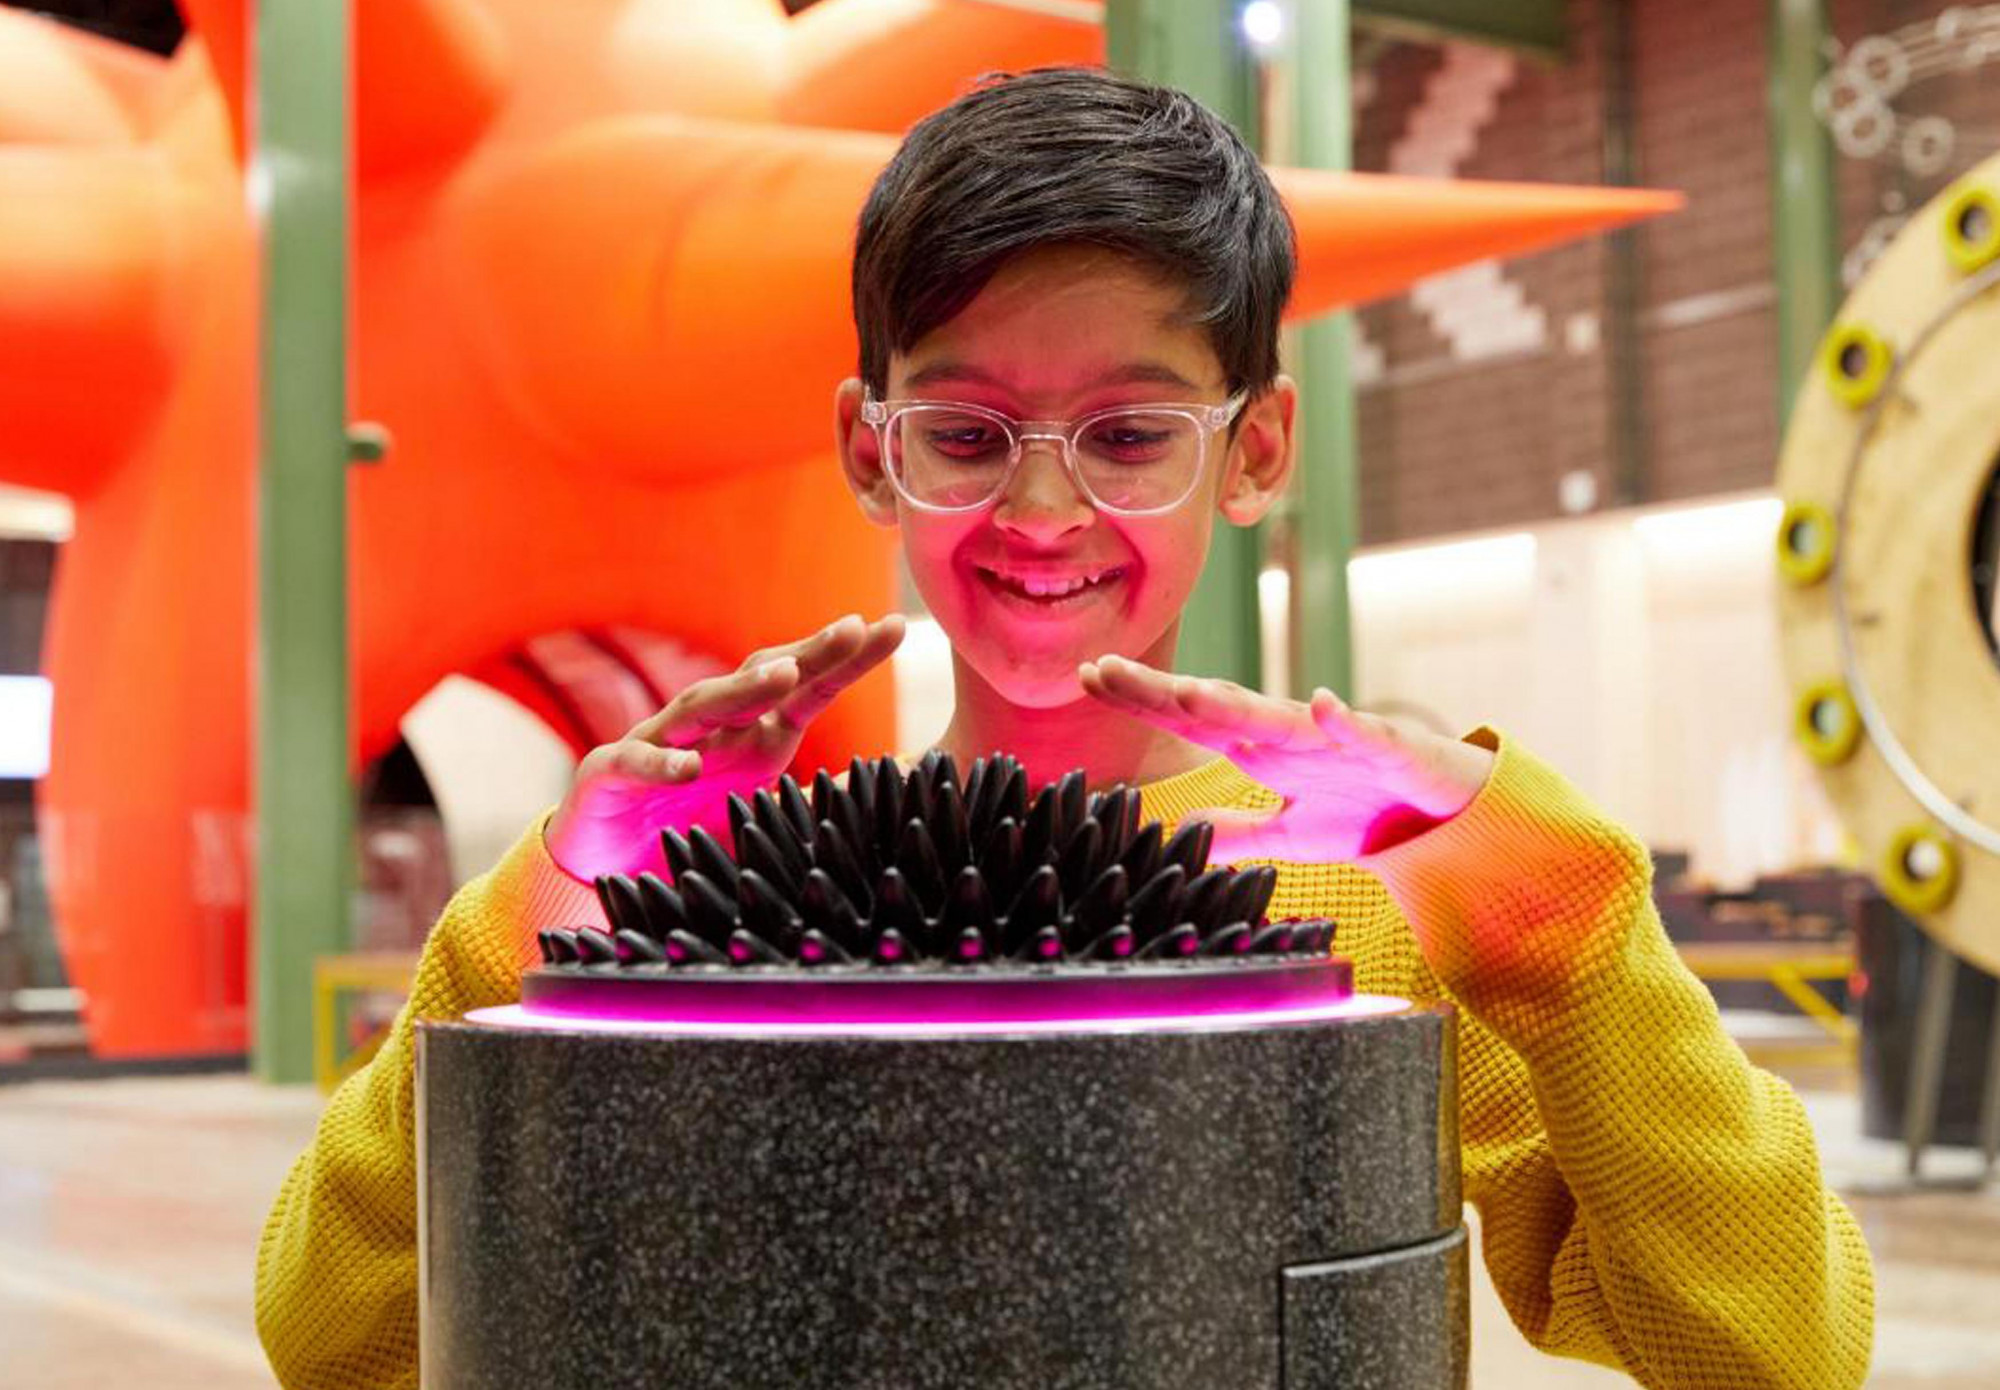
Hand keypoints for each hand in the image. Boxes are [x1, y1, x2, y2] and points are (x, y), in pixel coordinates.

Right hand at [546, 614, 904, 879]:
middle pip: (762, 680)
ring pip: (703, 706)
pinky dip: (662, 764)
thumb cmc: (686, 836)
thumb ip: (806, 812)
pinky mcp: (609, 774)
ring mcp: (658, 744)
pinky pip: (638, 763)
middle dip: (809, 653)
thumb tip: (874, 811)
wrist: (602, 867)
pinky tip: (690, 767)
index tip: (893, 629)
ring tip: (785, 675)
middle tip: (852, 628)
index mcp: (753, 738)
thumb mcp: (760, 823)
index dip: (846, 661)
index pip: (807, 691)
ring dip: (743, 690)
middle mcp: (711, 730)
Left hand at [1077, 654, 1493, 861]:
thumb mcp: (1289, 835)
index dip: (1142, 700)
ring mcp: (1339, 738)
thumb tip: (1178, 829)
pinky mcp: (1392, 750)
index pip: (1190, 720)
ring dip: (1236, 705)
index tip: (1089, 676)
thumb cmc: (1367, 811)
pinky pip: (1368, 734)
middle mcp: (1292, 734)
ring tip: (1189, 693)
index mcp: (1264, 749)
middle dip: (1163, 692)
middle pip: (1218, 709)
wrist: (1449, 812)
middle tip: (1108, 670)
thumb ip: (1235, 832)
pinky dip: (1347, 721)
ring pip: (1281, 718)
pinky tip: (1325, 705)